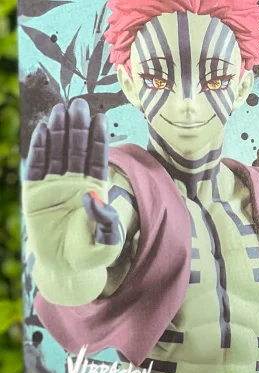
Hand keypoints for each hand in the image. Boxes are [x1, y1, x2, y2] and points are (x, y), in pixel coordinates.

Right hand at [24, 100, 121, 273]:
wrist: (66, 268)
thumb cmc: (92, 253)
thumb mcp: (108, 240)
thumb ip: (106, 220)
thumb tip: (94, 197)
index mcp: (95, 188)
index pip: (98, 158)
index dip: (98, 138)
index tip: (100, 117)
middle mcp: (75, 182)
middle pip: (77, 149)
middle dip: (78, 127)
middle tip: (78, 104)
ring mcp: (55, 185)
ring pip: (58, 153)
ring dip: (59, 131)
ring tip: (60, 110)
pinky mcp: (35, 193)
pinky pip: (38, 166)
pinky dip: (40, 148)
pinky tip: (43, 130)